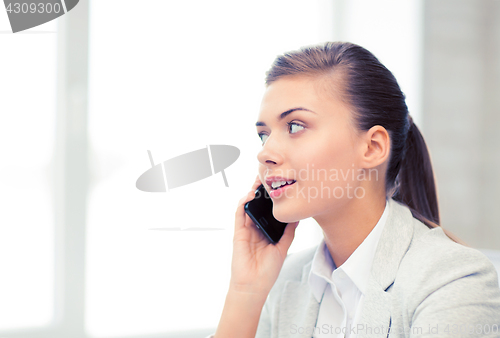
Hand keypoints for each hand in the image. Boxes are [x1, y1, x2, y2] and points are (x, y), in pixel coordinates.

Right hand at [230, 175, 298, 295]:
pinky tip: (249, 196)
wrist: (254, 285)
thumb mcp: (283, 248)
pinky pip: (239, 215)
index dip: (273, 199)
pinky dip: (242, 204)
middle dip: (262, 192)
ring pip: (248, 206)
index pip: (269, 211)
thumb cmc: (267, 270)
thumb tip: (297, 217)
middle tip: (268, 177)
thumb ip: (288, 232)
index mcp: (266, 231)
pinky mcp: (238, 233)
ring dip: (252, 193)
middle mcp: (256, 228)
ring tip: (259, 181)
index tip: (280, 186)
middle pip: (258, 205)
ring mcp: (246, 230)